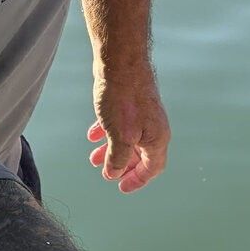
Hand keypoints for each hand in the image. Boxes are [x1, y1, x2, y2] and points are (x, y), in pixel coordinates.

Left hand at [88, 67, 169, 192]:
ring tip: (93, 157)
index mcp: (156, 139)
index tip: (121, 188)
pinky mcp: (130, 104)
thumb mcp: (119, 136)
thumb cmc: (124, 99)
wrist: (121, 63)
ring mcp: (142, 115)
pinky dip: (107, 133)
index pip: (152, 168)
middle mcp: (153, 128)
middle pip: (140, 156)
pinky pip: (120, 125)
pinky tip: (93, 134)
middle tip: (107, 175)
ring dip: (111, 151)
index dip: (137, 180)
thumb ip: (116, 158)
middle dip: (121, 167)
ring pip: (128, 140)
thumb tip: (112, 173)